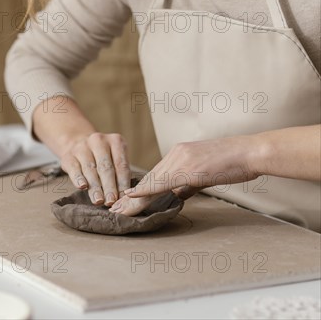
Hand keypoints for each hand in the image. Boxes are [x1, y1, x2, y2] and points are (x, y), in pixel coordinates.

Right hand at [58, 132, 130, 206]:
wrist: (78, 143)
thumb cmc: (102, 157)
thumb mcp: (115, 158)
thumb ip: (120, 174)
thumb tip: (124, 197)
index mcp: (115, 141)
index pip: (121, 164)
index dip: (122, 182)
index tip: (123, 198)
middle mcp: (99, 141)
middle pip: (105, 167)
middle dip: (109, 186)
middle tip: (111, 201)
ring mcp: (82, 147)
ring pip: (90, 169)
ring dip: (95, 187)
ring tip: (99, 201)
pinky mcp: (68, 155)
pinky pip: (74, 168)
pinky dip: (79, 178)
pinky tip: (82, 187)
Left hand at [112, 136, 257, 214]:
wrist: (250, 152)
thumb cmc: (234, 163)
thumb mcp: (206, 173)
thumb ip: (189, 183)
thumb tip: (177, 195)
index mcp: (181, 153)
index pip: (155, 175)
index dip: (140, 190)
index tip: (125, 202)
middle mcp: (177, 153)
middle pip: (149, 178)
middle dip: (130, 197)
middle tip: (114, 210)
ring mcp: (182, 159)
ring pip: (152, 181)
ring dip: (134, 199)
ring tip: (118, 212)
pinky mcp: (189, 168)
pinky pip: (164, 181)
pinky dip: (147, 191)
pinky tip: (134, 198)